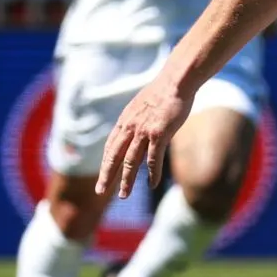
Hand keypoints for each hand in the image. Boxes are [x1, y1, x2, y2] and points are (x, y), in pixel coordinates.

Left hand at [97, 76, 189, 199]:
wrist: (176, 81)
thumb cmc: (163, 91)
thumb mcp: (142, 105)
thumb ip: (137, 119)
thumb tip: (137, 130)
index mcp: (125, 120)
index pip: (110, 146)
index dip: (106, 163)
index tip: (103, 175)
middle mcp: (130, 127)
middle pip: (114, 156)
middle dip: (107, 176)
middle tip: (100, 192)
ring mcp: (144, 131)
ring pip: (131, 162)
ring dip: (126, 180)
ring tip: (124, 195)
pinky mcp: (159, 134)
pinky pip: (153, 159)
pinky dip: (152, 174)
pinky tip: (152, 185)